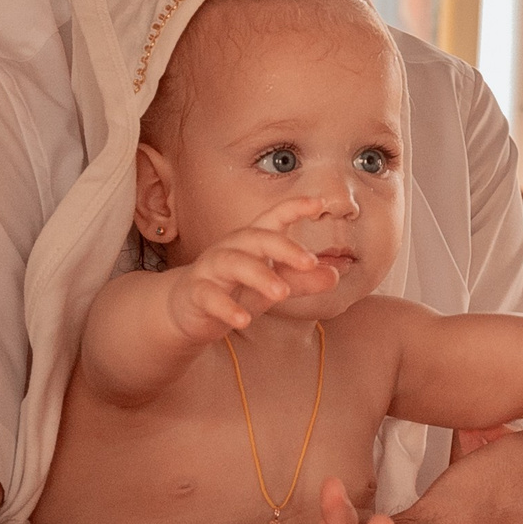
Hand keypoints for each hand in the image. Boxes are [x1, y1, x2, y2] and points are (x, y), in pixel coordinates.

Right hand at [166, 197, 339, 342]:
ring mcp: (211, 269)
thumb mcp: (270, 286)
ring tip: (281, 293)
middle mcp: (231, 248)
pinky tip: (244, 321)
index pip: (274, 218)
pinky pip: (210, 296)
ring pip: (233, 263)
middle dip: (283, 247)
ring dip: (258, 275)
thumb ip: (301, 281)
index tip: (319, 203)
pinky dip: (227, 307)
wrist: (187, 310)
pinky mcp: (195, 293)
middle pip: (256, 237)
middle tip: (310, 262)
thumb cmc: (234, 290)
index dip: (294, 207)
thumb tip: (335, 274)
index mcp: (252, 242)